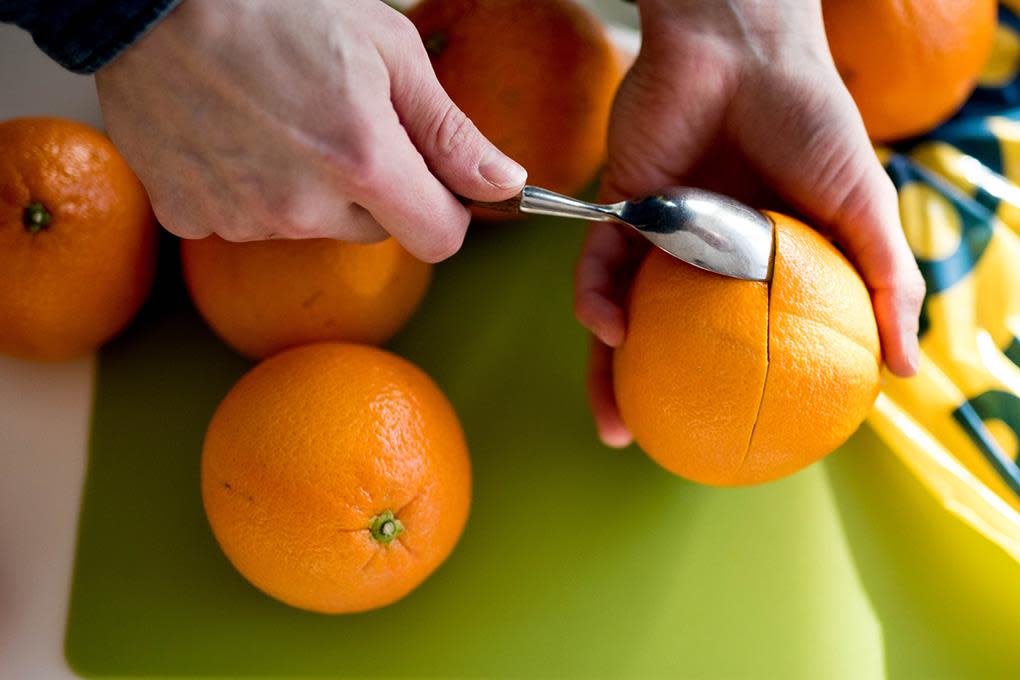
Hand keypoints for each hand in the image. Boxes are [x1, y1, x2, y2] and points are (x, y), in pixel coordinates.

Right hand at [94, 0, 526, 259]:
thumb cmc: (276, 3)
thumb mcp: (388, 49)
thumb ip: (450, 131)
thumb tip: (504, 184)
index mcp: (364, 164)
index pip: (439, 239)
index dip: (444, 208)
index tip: (431, 179)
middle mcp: (303, 207)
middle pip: (373, 230)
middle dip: (371, 188)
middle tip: (336, 120)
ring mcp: (241, 218)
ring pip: (309, 225)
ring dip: (307, 188)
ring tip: (276, 117)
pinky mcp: (191, 216)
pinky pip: (245, 220)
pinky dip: (248, 188)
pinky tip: (233, 133)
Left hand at [575, 0, 924, 446]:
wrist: (746, 48)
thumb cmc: (811, 123)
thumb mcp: (864, 212)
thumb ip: (884, 285)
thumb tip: (905, 373)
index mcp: (755, 265)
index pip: (734, 340)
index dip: (727, 385)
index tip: (730, 433)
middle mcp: (700, 259)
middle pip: (667, 340)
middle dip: (650, 395)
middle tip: (646, 446)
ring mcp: (657, 237)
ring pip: (622, 317)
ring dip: (607, 371)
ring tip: (614, 425)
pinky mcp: (619, 210)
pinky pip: (597, 269)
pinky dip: (596, 303)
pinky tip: (609, 329)